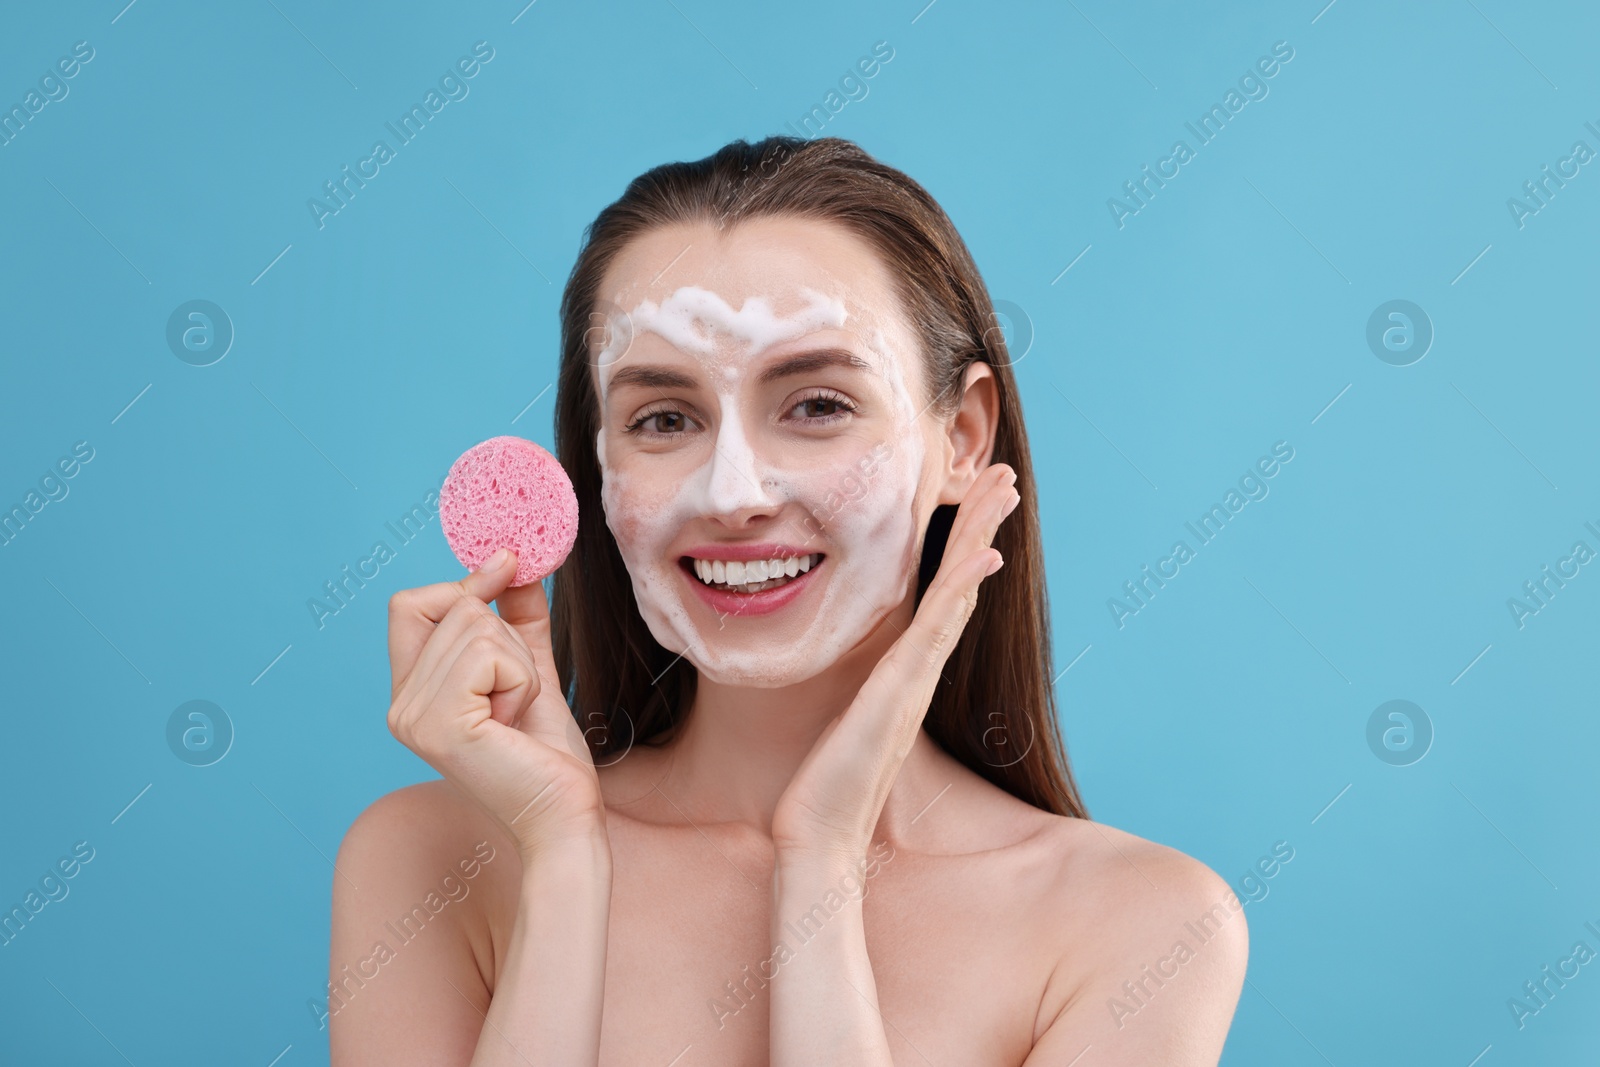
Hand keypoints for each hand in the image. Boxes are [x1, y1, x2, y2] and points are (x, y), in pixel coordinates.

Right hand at [386, 549, 605, 861]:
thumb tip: (517, 561)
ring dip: (520, 665)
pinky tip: (514, 724)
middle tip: (518, 696)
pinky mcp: (440, 723)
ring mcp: (413, 715)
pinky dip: (521, 680)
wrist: (564, 815)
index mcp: (412, 693)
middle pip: (456, 608)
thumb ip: (518, 619)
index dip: (461, 583)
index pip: (410, 604)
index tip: (509, 566)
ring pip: (478, 627)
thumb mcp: (530, 670)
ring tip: (516, 715)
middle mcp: (401, 704)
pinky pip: (490, 655)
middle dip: (510, 640)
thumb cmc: (546, 755)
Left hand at [770, 463, 1020, 863]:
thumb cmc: (821, 787)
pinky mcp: (902, 691)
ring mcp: (915, 679)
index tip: (971, 500)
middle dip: (981, 524)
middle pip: (960, 581)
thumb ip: (849, 688)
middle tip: (1004, 475)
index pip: (937, 594)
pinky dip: (963, 588)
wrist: (820, 838)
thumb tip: (843, 672)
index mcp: (902, 671)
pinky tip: (985, 553)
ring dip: (981, 535)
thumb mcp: (835, 718)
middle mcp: (918, 670)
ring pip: (958, 592)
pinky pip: (938, 628)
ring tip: (1004, 488)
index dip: (958, 545)